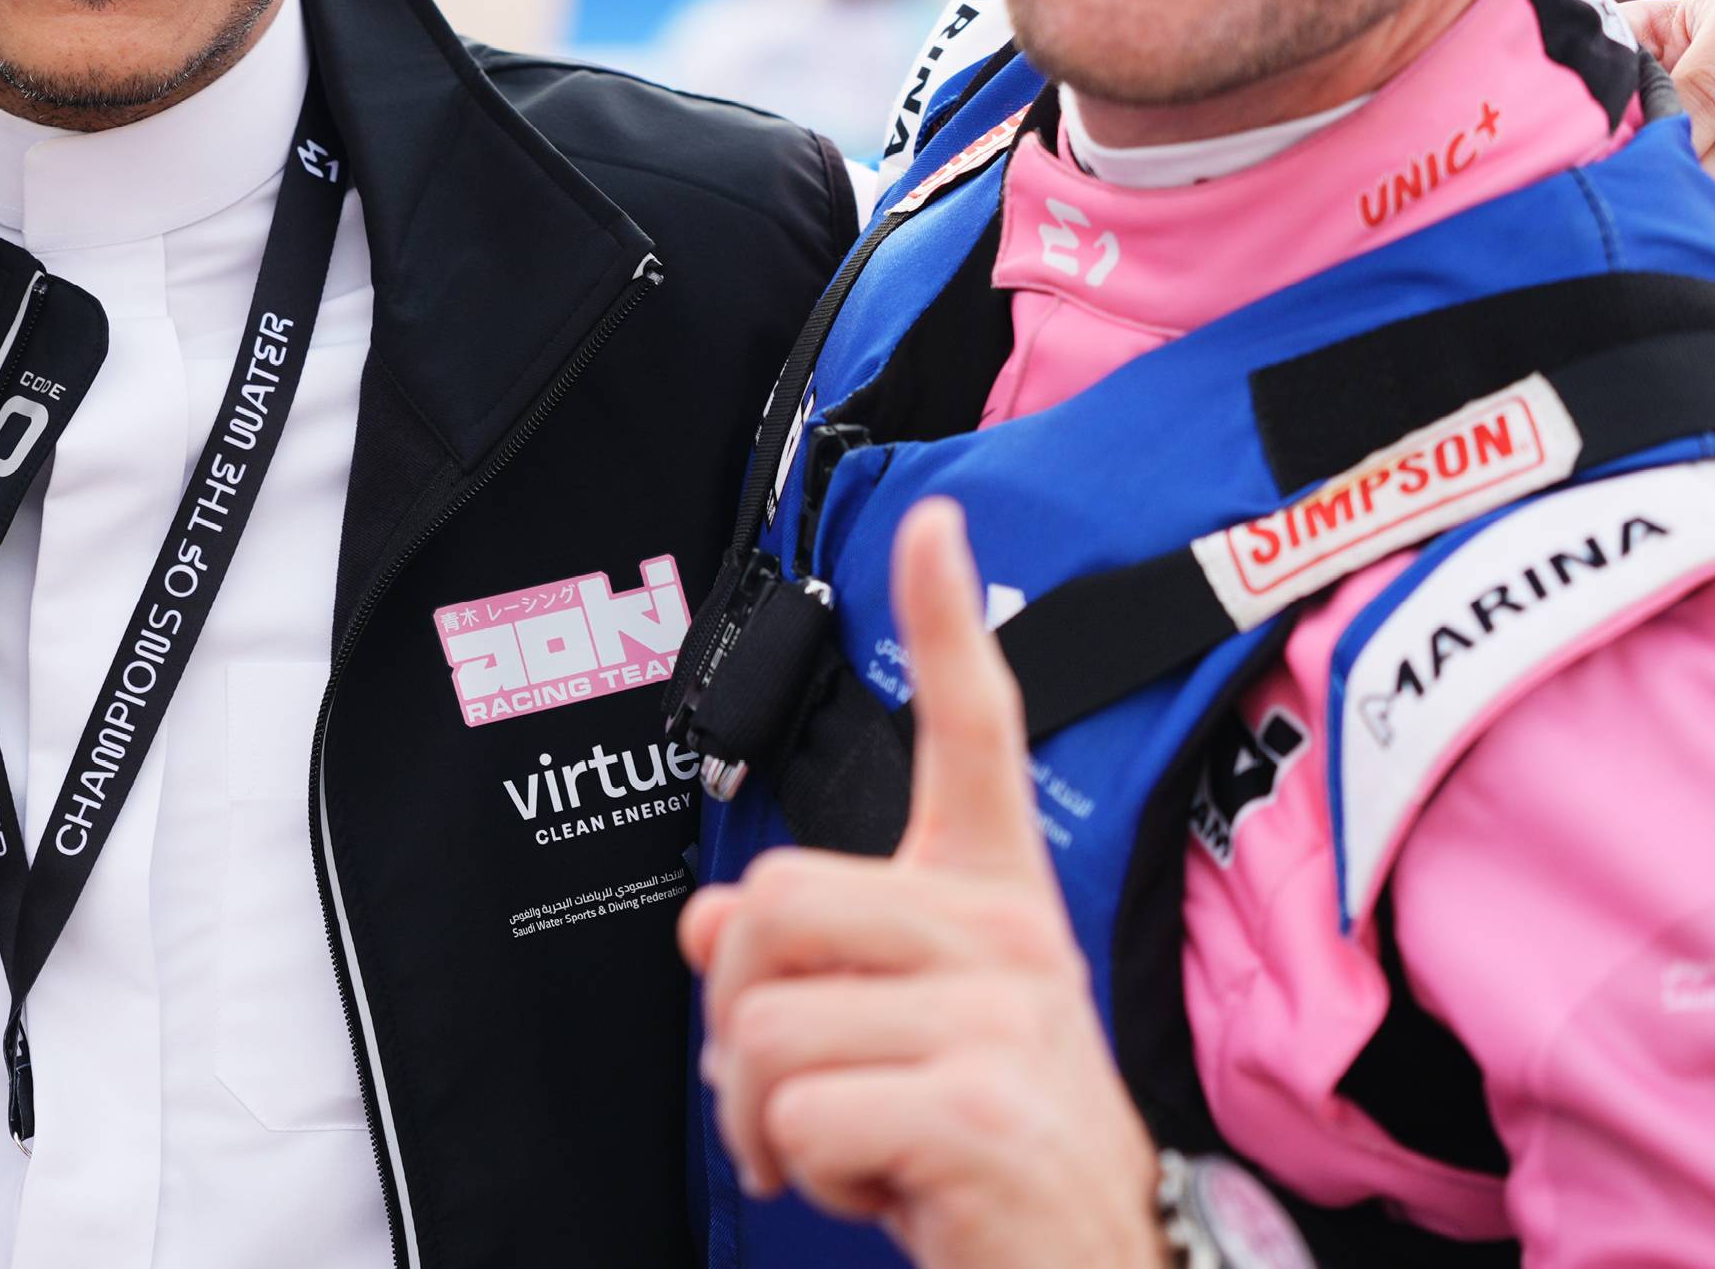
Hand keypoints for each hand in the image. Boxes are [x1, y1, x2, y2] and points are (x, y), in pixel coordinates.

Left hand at [683, 498, 1167, 1267]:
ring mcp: (1004, 1019)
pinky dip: (805, 1174)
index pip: (975, 734)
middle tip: (788, 1096)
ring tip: (850, 1152)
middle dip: (735, 1012)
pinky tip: (881, 1194)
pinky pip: (795, 1112)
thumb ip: (809, 966)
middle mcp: (1008, 937)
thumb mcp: (892, 1042)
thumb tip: (706, 923)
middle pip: (771, 899)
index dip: (944, 625)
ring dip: (764, 1120)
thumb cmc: (981, 1160)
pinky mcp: (980, 1110)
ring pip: (763, 1024)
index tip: (931, 519)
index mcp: (994, 899)